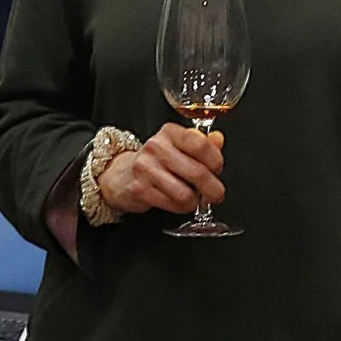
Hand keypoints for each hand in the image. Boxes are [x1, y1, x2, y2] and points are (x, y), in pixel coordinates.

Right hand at [94, 124, 225, 217]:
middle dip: (213, 189)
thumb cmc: (156, 161)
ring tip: (193, 198)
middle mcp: (156, 147)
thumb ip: (202, 143)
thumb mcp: (178, 146)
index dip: (216, 161)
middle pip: (198, 172)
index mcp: (169, 132)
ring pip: (186, 194)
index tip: (217, 169)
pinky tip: (178, 202)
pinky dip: (181, 208)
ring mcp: (146, 168)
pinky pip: (172, 205)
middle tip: (216, 194)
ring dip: (195, 201)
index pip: (201, 144)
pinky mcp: (140, 189)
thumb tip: (218, 139)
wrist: (122, 174)